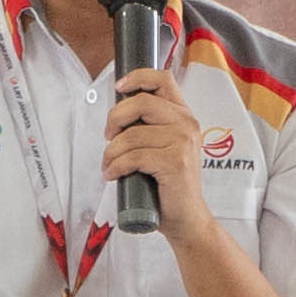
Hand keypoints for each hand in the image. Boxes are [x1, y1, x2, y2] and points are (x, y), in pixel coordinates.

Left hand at [100, 66, 221, 222]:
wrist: (187, 218)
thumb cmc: (170, 185)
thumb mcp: (163, 148)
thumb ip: (149, 128)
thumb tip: (117, 116)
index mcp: (183, 116)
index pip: (163, 79)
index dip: (137, 77)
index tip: (119, 88)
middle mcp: (187, 124)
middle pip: (140, 102)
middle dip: (115, 119)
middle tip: (108, 137)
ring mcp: (183, 142)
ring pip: (131, 135)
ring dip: (111, 152)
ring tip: (110, 165)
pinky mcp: (175, 162)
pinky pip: (133, 157)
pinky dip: (116, 166)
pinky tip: (113, 175)